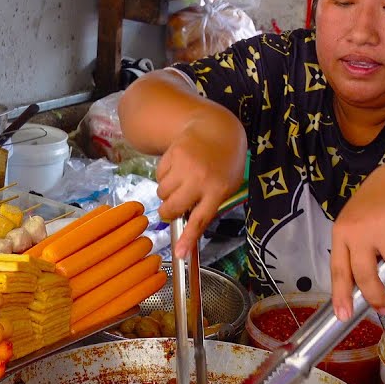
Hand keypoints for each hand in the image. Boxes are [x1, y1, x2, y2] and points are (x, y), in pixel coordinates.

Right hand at [157, 115, 245, 256]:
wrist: (216, 128)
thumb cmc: (224, 163)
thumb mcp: (226, 185)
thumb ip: (208, 205)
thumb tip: (186, 228)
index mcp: (217, 191)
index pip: (200, 220)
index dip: (188, 239)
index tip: (178, 254)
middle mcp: (200, 179)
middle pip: (172, 208)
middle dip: (168, 212)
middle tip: (172, 208)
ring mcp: (184, 165)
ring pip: (162, 192)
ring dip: (167, 192)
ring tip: (181, 181)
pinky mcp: (172, 153)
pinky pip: (159, 175)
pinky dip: (165, 175)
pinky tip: (177, 166)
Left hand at [329, 158, 384, 318]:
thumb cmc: (373, 209)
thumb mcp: (355, 228)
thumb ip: (356, 255)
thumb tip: (363, 293)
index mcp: (342, 234)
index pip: (339, 270)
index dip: (341, 295)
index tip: (344, 315)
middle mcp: (359, 229)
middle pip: (366, 274)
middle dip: (377, 296)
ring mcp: (383, 223)